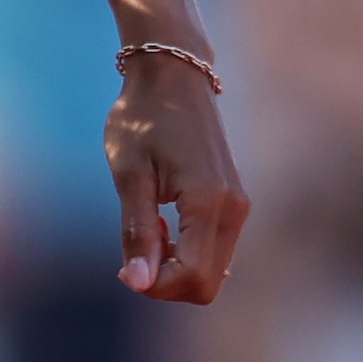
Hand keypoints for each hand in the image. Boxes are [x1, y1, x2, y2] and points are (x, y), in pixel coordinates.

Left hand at [106, 54, 247, 303]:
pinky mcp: (235, 203)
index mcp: (209, 202)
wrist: (173, 76)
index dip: (154, 285)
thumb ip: (137, 232)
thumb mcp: (130, 175)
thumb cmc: (144, 119)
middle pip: (207, 285)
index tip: (123, 265)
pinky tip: (164, 224)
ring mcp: (239, 207)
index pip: (192, 277)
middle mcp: (234, 209)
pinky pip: (215, 251)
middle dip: (166, 282)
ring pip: (213, 272)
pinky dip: (187, 253)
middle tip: (134, 250)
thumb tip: (138, 284)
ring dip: (175, 267)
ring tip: (149, 229)